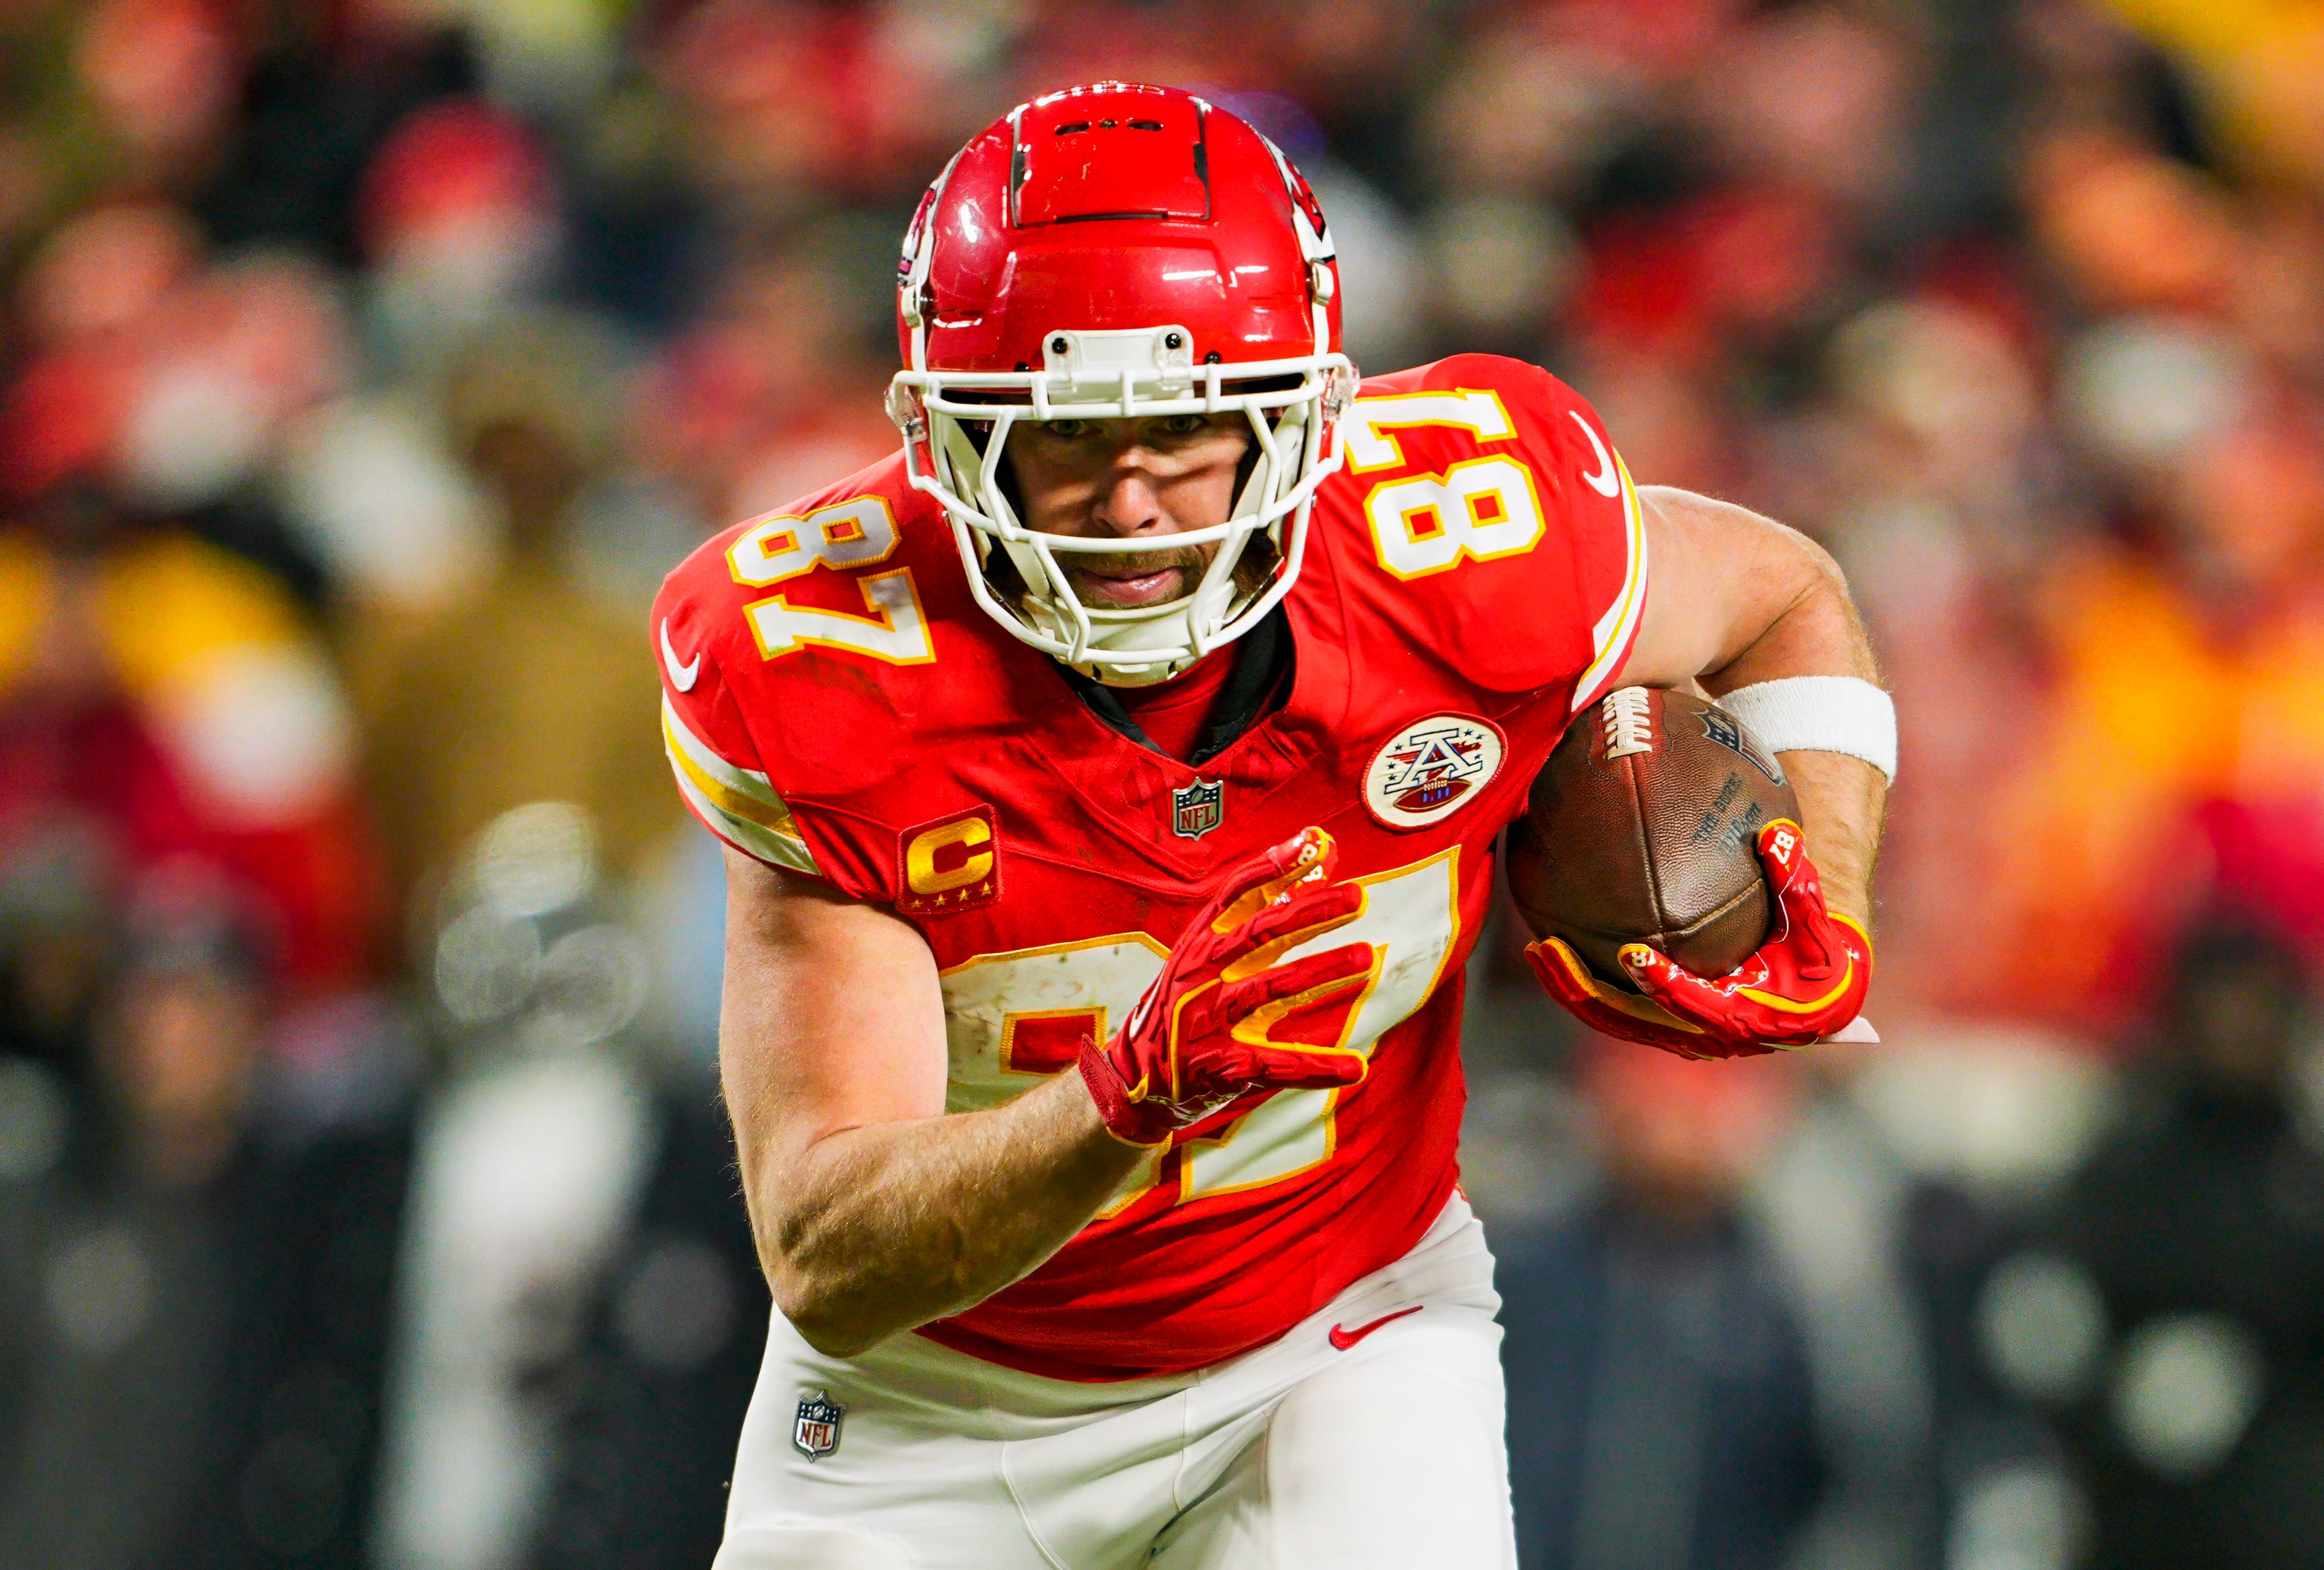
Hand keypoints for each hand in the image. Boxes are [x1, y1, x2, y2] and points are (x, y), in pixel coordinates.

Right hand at [1080, 827, 1376, 1144]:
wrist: (1133, 1080)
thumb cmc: (1185, 1006)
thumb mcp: (1210, 958)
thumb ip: (1264, 916)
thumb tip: (1315, 863)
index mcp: (1198, 944)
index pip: (1237, 894)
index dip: (1275, 867)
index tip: (1313, 843)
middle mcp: (1200, 976)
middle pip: (1260, 934)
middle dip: (1310, 912)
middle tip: (1357, 897)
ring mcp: (1209, 1022)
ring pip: (1273, 989)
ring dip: (1322, 971)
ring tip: (1367, 957)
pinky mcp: (1223, 1068)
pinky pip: (1278, 1065)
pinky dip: (1318, 1066)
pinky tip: (1356, 1065)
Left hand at [1525, 818, 1871, 1060]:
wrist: (1821, 1000)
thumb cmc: (1820, 958)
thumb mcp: (1817, 923)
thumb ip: (1798, 882)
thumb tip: (1776, 835)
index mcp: (1744, 1019)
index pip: (1694, 1007)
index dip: (1664, 985)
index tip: (1633, 955)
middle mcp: (1705, 1037)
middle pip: (1633, 1021)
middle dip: (1586, 990)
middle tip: (1548, 950)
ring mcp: (1679, 1035)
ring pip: (1613, 1021)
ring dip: (1572, 990)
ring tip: (1537, 950)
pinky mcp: (1663, 1026)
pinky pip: (1613, 1012)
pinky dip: (1582, 986)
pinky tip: (1550, 950)